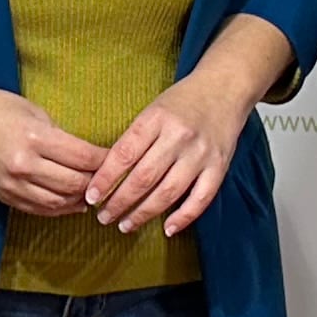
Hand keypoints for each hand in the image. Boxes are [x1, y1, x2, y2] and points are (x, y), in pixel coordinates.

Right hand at [0, 88, 109, 216]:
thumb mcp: (33, 111)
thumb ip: (60, 135)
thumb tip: (88, 156)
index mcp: (34, 138)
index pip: (82, 157)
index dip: (104, 160)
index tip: (116, 158)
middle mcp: (24, 165)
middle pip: (75, 183)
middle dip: (97, 181)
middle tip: (109, 177)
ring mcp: (14, 185)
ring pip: (60, 202)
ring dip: (81, 199)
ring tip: (94, 192)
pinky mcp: (6, 197)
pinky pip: (41, 210)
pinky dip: (61, 209)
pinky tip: (74, 203)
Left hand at [85, 68, 257, 237]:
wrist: (225, 88)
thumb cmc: (183, 101)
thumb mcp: (153, 110)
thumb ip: (135, 138)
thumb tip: (107, 174)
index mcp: (157, 118)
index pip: (124, 154)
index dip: (104, 179)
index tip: (91, 196)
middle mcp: (179, 136)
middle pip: (143, 178)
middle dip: (119, 202)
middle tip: (104, 216)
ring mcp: (201, 154)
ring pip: (168, 193)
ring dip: (143, 214)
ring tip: (125, 225)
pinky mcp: (219, 167)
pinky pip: (200, 199)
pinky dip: (183, 217)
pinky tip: (167, 229)